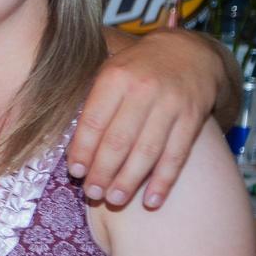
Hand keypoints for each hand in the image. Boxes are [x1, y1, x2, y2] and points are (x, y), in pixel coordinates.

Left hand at [70, 28, 221, 209]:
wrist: (191, 53)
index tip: (75, 172)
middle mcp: (143, 90)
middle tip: (93, 192)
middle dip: (103, 171)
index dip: (83, 150)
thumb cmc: (138, 67)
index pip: (94, 121)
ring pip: (147, 151)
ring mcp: (171, 105)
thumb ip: (90, 97)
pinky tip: (151, 202)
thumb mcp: (110, 69)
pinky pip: (177, 155)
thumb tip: (62, 135)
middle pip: (119, 140)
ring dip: (129, 181)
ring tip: (114, 199)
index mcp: (116, 77)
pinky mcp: (193, 118)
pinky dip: (163, 181)